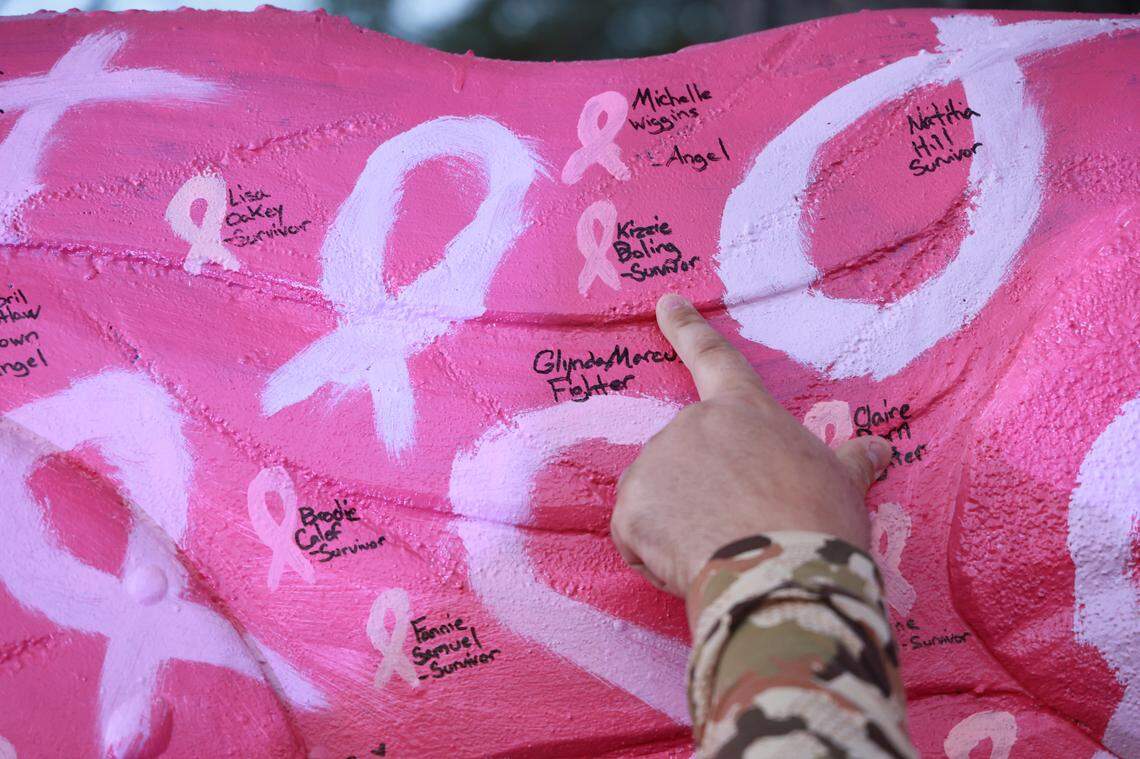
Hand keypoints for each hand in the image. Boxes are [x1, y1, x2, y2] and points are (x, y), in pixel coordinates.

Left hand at [610, 294, 891, 597]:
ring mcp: (654, 463)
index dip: (687, 329)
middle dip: (703, 494)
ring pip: (659, 502)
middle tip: (742, 529)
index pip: (715, 359)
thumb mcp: (841, 485)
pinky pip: (634, 538)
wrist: (781, 571)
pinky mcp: (630, 509)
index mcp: (743, 410)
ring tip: (721, 551)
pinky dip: (654, 556)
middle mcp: (691, 425)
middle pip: (686, 459)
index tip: (664, 302)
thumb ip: (849, 462)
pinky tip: (690, 566)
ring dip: (679, 528)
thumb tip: (880, 448)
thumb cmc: (818, 522)